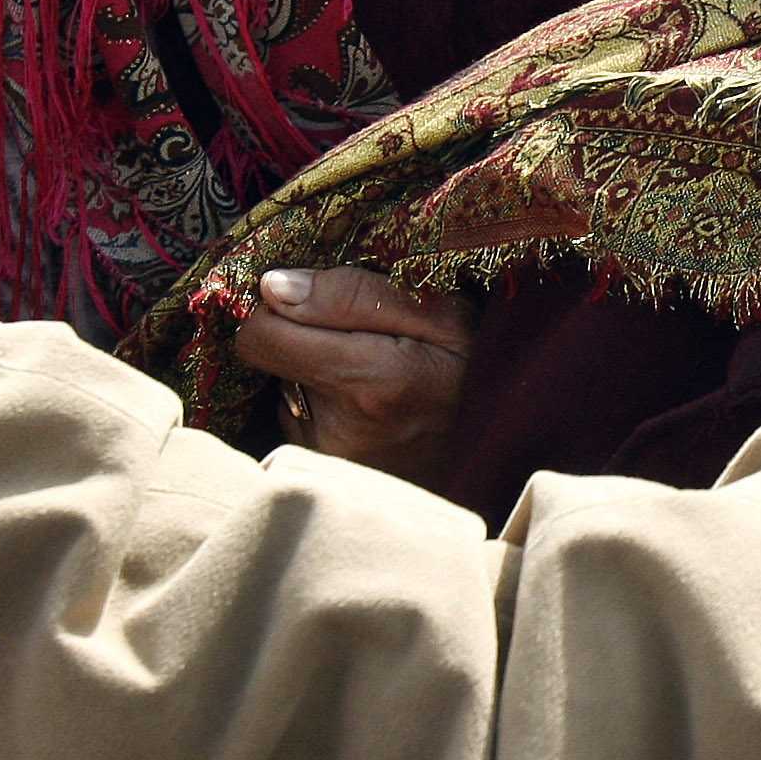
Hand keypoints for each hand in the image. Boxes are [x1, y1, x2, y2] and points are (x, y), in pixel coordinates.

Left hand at [234, 266, 473, 474]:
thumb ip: (357, 294)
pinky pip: (299, 415)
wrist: (497, 451)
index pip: (263, 336)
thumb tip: (273, 287)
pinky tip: (364, 405)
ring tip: (370, 375)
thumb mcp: (446, 315)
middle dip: (300, 336)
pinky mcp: (325, 471)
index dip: (279, 307)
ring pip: (285, 385)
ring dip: (317, 371)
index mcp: (376, 379)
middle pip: (268, 359)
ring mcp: (331, 458)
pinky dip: (323, 403)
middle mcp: (343, 427)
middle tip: (351, 336)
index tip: (308, 298)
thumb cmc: (477, 372)